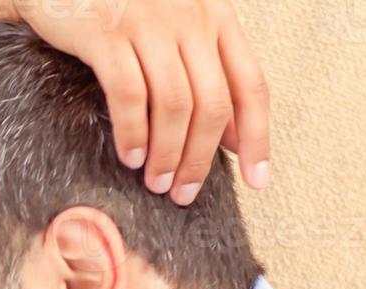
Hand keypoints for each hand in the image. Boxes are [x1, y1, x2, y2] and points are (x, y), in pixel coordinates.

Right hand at [13, 0, 269, 204]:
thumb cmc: (120, 9)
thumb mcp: (175, 32)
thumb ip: (206, 75)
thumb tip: (234, 138)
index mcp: (216, 19)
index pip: (251, 85)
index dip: (258, 137)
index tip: (256, 180)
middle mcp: (190, 19)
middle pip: (212, 103)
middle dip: (200, 158)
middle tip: (184, 194)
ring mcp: (150, 24)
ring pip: (174, 104)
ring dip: (167, 153)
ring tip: (156, 183)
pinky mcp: (108, 33)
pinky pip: (129, 94)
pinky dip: (132, 132)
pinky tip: (128, 156)